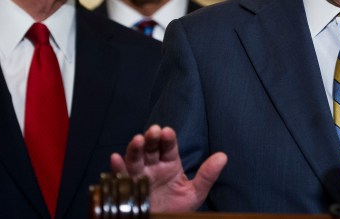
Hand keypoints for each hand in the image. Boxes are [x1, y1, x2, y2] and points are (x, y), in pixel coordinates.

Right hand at [111, 125, 227, 211]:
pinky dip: (117, 167)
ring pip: (135, 158)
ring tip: (137, 140)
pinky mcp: (126, 188)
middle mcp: (152, 166)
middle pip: (151, 148)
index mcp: (169, 164)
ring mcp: (138, 176)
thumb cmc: (177, 209)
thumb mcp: (195, 193)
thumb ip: (207, 175)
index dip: (167, 139)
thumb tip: (223, 156)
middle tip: (154, 131)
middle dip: (152, 139)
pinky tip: (115, 158)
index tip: (167, 131)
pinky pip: (120, 176)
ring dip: (135, 148)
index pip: (169, 147)